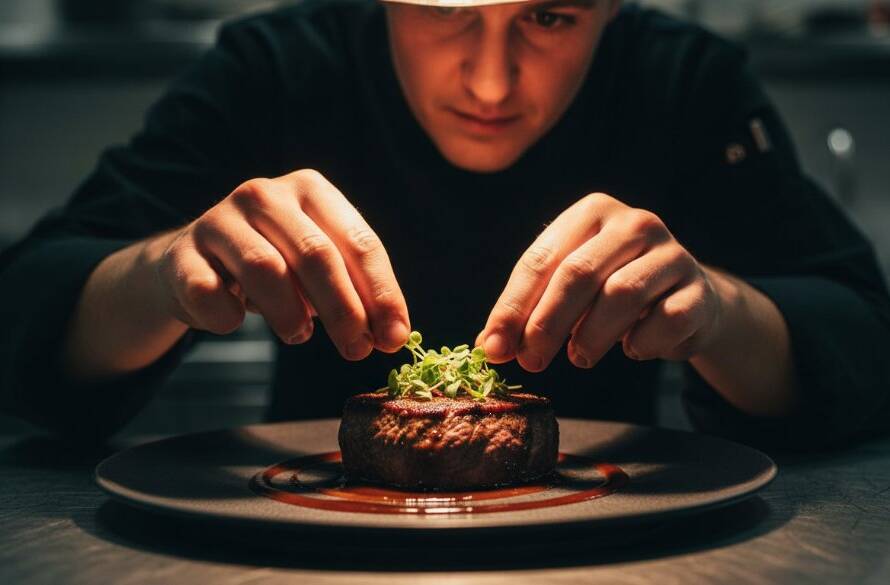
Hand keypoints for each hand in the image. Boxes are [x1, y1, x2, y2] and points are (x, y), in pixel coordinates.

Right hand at [154, 169, 408, 359]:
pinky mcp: (181, 253)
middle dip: (344, 310)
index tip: (395, 337)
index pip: (360, 242)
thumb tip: (390, 333)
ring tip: (298, 335)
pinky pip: (208, 292)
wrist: (192, 266)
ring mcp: (219, 220)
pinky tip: (235, 321)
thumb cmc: (274, 268)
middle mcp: (265, 195)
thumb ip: (355, 293)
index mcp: (311, 190)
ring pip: (265, 269)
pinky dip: (227, 318)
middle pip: (316, 254)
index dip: (382, 293)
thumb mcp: (318, 269)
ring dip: (290, 314)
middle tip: (357, 351)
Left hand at [476, 192, 722, 370]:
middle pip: (578, 274)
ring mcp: (672, 254)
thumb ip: (528, 311)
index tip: (494, 347)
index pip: (541, 259)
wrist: (686, 300)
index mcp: (592, 213)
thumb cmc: (612, 292)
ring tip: (579, 357)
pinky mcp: (700, 291)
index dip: (513, 307)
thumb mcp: (567, 292)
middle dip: (547, 324)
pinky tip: (631, 348)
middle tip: (530, 360)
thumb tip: (488, 346)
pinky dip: (641, 343)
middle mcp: (634, 223)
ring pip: (621, 295)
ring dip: (591, 336)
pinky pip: (665, 320)